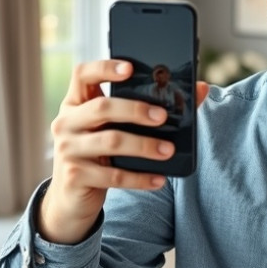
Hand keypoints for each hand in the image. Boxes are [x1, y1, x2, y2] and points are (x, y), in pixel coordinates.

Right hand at [39, 60, 208, 243]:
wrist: (72, 199)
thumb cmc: (102, 154)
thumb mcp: (117, 129)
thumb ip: (151, 108)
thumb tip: (200, 89)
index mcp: (76, 103)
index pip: (83, 75)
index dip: (105, 68)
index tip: (130, 68)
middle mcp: (66, 122)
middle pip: (102, 107)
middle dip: (136, 110)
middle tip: (163, 117)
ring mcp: (67, 149)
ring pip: (110, 141)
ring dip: (144, 145)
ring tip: (168, 150)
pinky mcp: (73, 176)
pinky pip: (112, 175)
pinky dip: (139, 178)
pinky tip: (159, 179)